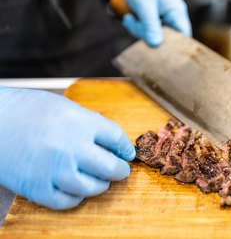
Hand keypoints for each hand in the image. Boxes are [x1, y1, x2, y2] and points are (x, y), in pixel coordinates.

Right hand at [0, 88, 134, 209]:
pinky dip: (77, 196)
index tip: (127, 153)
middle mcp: (70, 146)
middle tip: (121, 170)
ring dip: (101, 185)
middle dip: (120, 170)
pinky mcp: (37, 188)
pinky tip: (76, 188)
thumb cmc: (27, 110)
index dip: (125, 147)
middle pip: (110, 167)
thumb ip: (89, 124)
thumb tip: (110, 142)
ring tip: (100, 180)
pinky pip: (68, 201)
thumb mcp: (65, 107)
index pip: (116, 138)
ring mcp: (54, 169)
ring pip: (93, 187)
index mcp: (79, 122)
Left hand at [122, 0, 191, 46]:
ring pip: (153, 37)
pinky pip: (146, 32)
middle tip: (132, 22)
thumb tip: (155, 46)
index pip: (183, 36)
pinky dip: (136, 27)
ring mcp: (162, 20)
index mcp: (176, 12)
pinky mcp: (153, 21)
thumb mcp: (145, 5)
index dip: (175, 47)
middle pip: (165, 39)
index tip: (160, 52)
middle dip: (146, 35)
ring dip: (138, 30)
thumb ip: (150, 26)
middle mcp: (172, 18)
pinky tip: (129, 18)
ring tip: (128, 17)